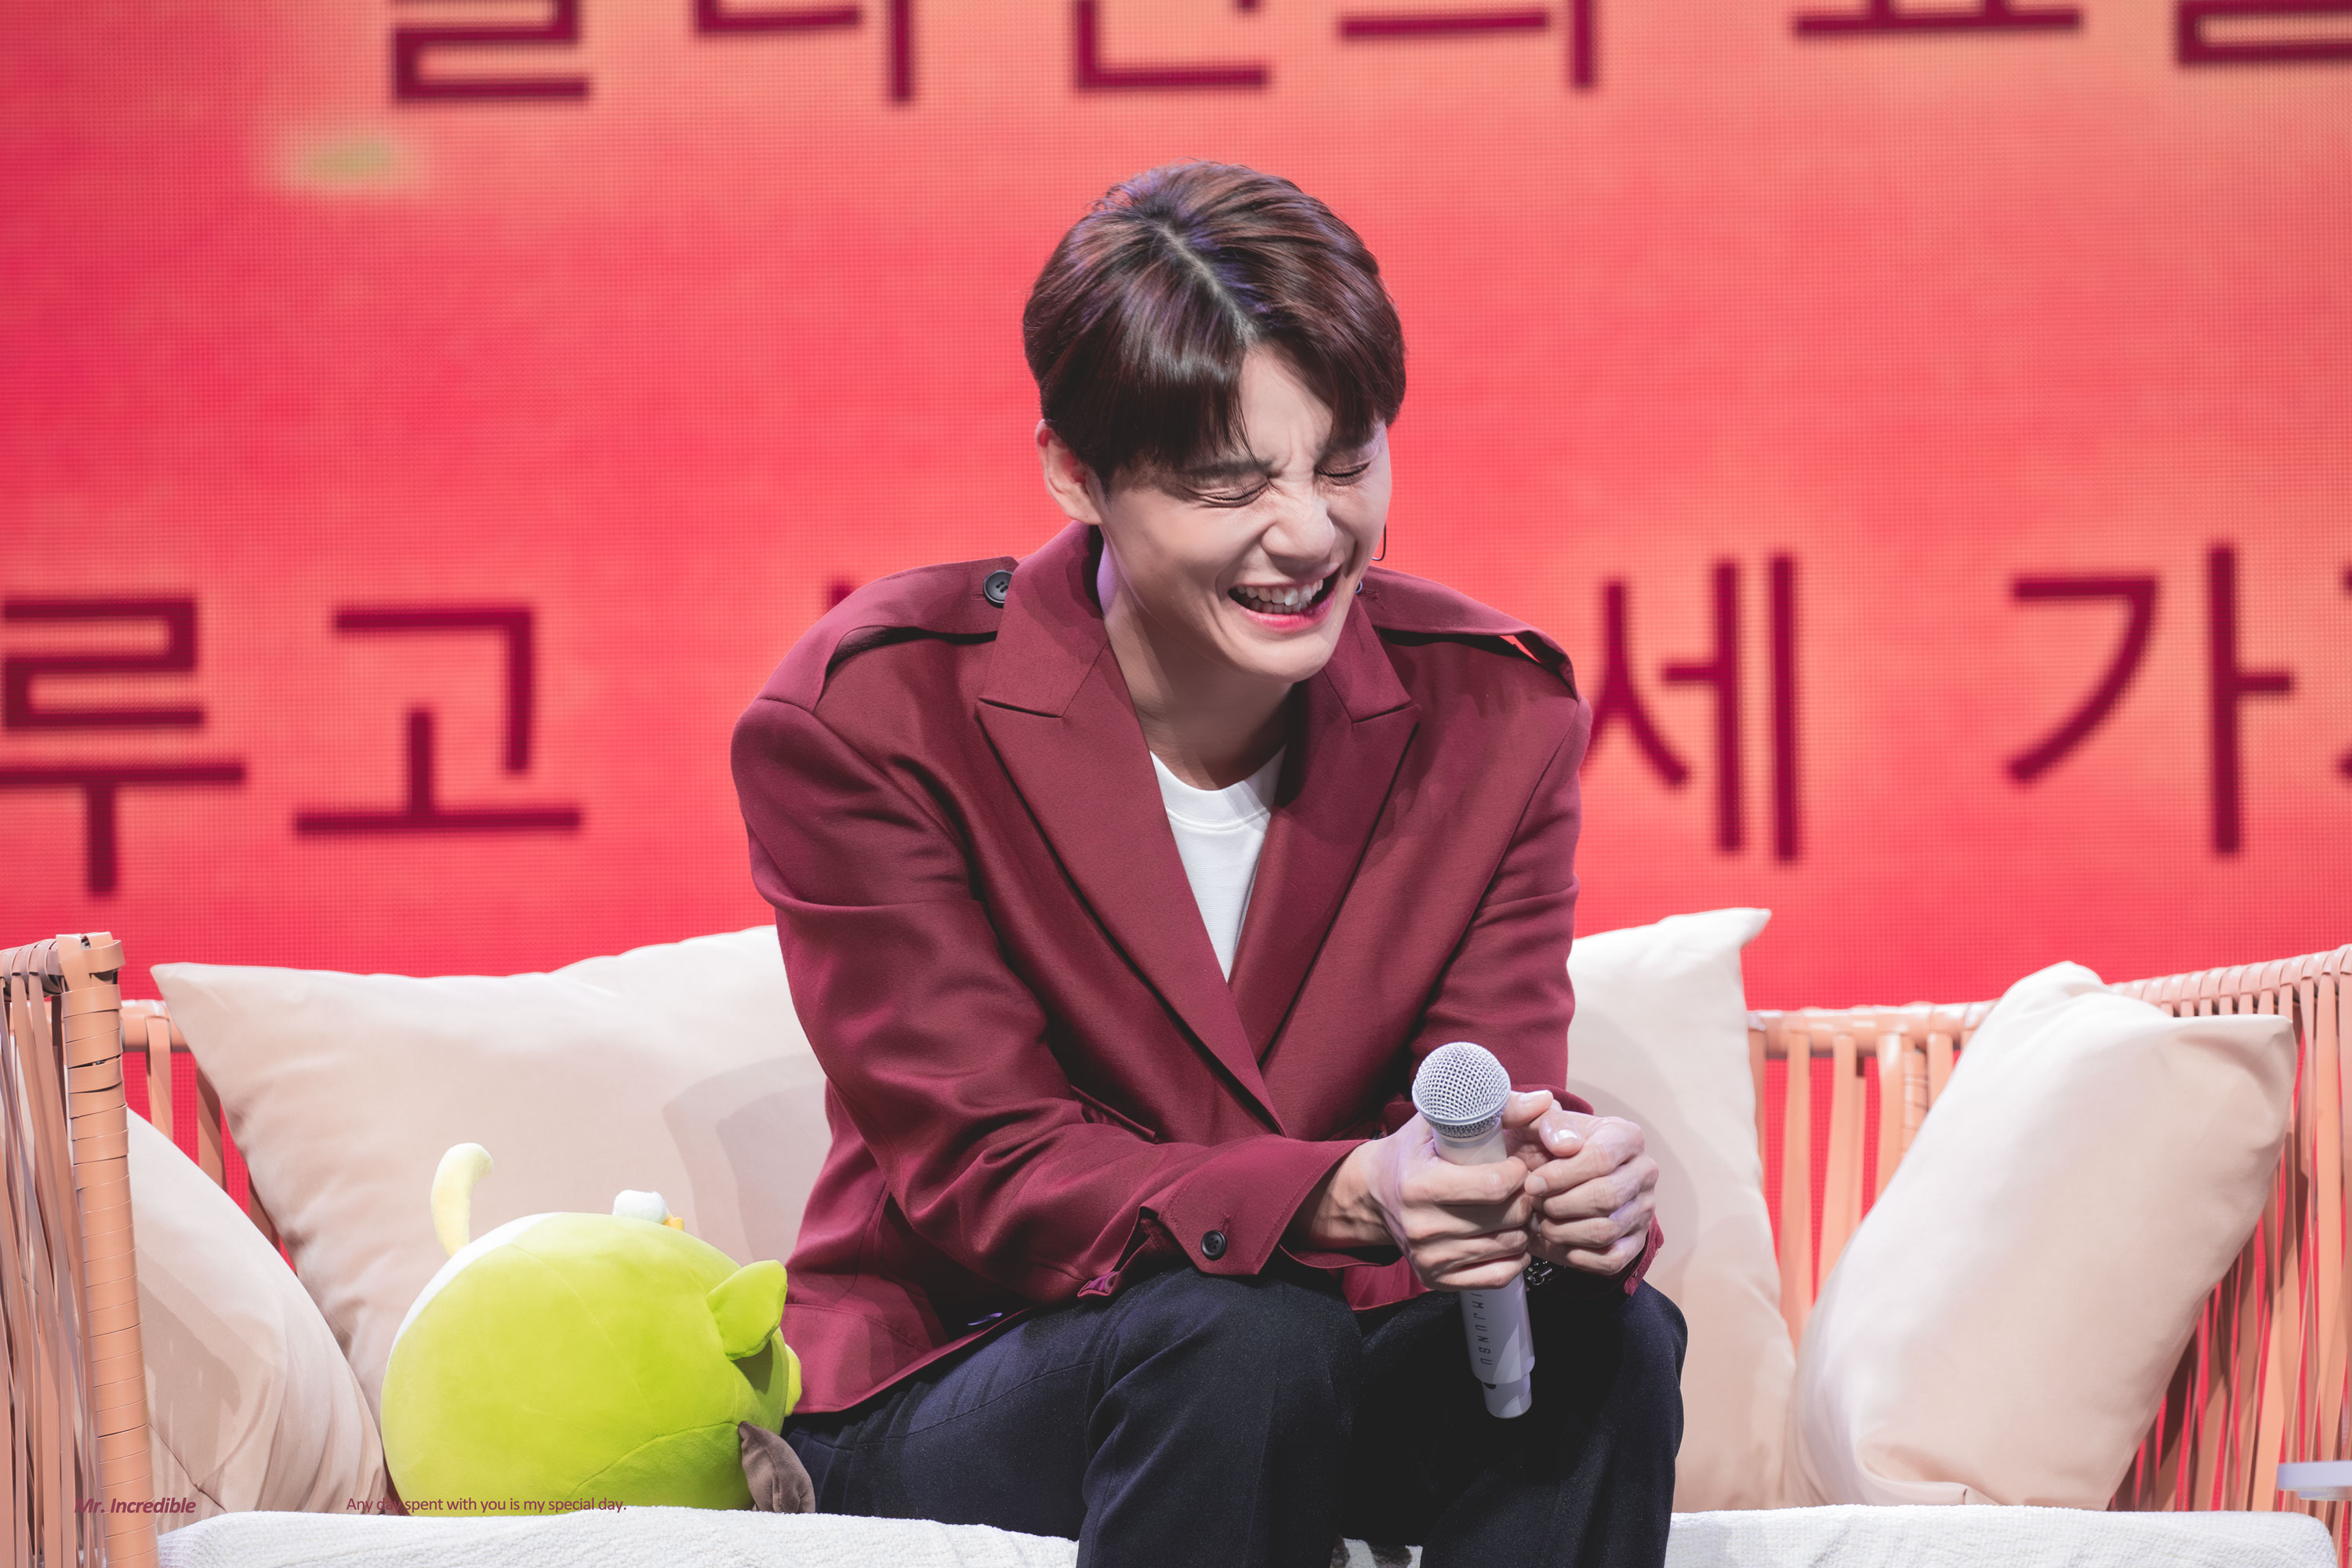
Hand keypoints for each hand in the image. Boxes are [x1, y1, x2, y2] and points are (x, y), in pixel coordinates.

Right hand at [1293, 1090, 1560, 1291]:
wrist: (1372, 1193)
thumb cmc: (1413, 1152)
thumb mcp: (1442, 1120)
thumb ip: (1498, 1107)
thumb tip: (1545, 1101)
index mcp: (1419, 1185)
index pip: (1495, 1185)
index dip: (1517, 1171)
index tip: (1514, 1163)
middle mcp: (1422, 1226)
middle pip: (1507, 1217)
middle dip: (1525, 1198)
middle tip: (1521, 1187)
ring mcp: (1429, 1258)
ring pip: (1509, 1246)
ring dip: (1521, 1226)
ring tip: (1512, 1208)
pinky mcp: (1436, 1279)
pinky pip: (1499, 1276)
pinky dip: (1514, 1256)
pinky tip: (1506, 1235)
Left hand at [1516, 1106, 1657, 1277]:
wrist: (1559, 1173)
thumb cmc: (1551, 1147)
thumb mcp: (1544, 1125)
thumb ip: (1549, 1124)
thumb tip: (1563, 1145)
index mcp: (1627, 1136)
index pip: (1601, 1158)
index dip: (1561, 1175)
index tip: (1532, 1183)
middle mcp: (1644, 1172)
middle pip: (1606, 1197)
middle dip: (1561, 1205)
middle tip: (1535, 1204)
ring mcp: (1644, 1209)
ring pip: (1606, 1231)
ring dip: (1563, 1231)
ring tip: (1540, 1221)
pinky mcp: (1637, 1241)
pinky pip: (1611, 1259)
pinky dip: (1577, 1256)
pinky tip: (1557, 1241)